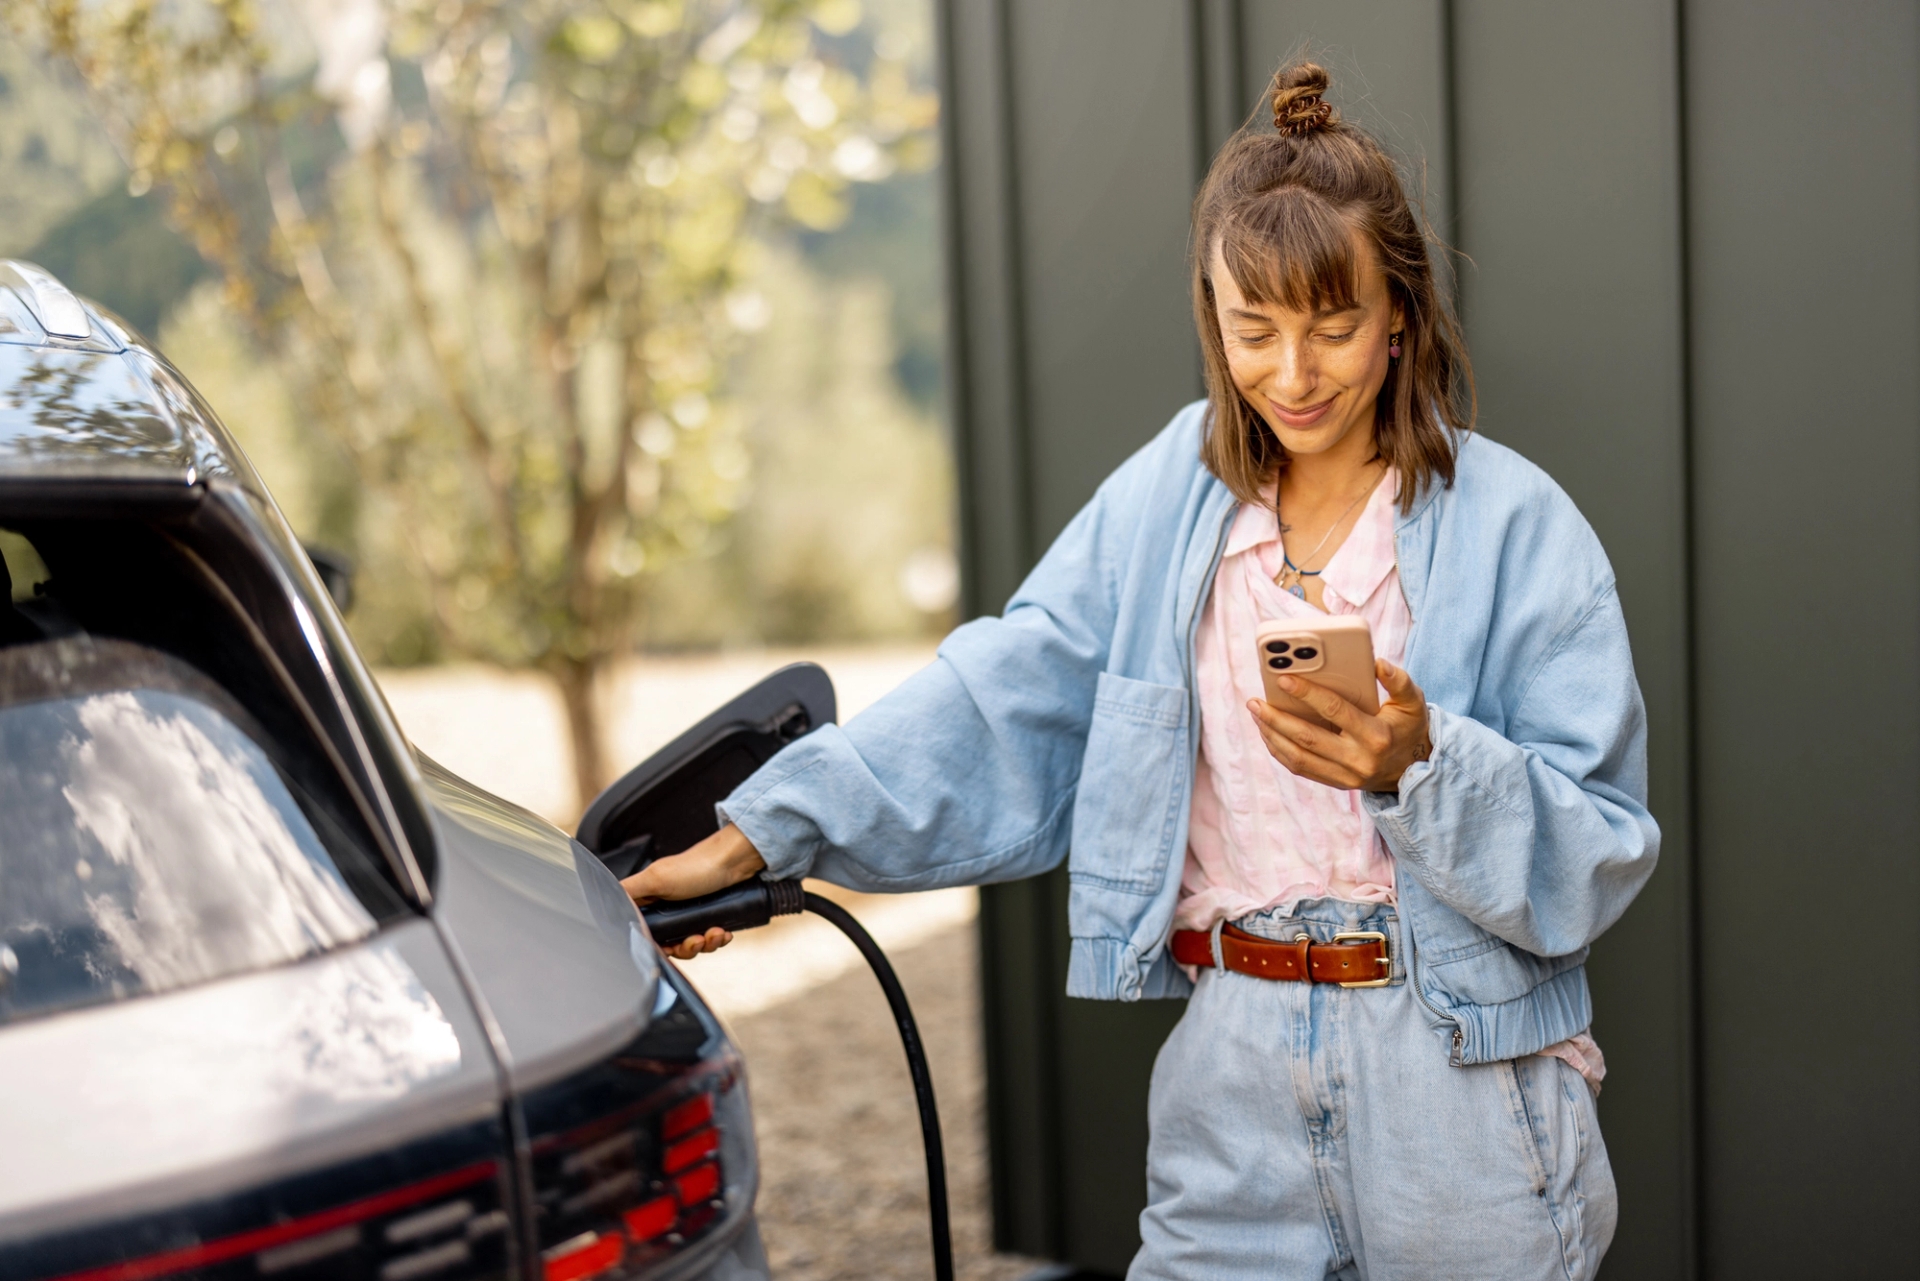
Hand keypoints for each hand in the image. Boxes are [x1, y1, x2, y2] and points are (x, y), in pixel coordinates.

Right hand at [622, 823, 766, 960]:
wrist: (737, 859)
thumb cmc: (698, 865)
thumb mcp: (657, 877)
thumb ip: (629, 892)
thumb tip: (605, 903)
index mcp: (651, 899)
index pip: (642, 931)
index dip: (653, 944)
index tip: (667, 947)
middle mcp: (668, 907)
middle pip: (669, 943)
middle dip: (684, 947)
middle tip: (696, 940)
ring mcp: (690, 912)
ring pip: (690, 943)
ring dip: (704, 944)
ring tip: (714, 933)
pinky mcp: (710, 915)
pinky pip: (710, 938)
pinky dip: (717, 938)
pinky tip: (723, 933)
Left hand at [1248, 658, 1431, 792]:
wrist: (1415, 770)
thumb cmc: (1409, 728)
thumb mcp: (1413, 702)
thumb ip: (1399, 680)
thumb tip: (1378, 663)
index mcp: (1376, 736)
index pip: (1335, 711)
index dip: (1308, 694)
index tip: (1283, 678)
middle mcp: (1358, 759)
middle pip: (1307, 738)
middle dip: (1276, 718)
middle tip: (1255, 701)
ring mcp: (1345, 776)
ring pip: (1298, 757)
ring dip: (1271, 735)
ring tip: (1257, 714)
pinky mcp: (1336, 783)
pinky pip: (1300, 769)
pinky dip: (1280, 751)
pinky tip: (1268, 732)